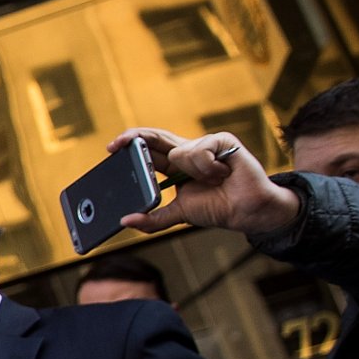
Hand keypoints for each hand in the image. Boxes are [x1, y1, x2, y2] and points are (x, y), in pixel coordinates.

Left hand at [107, 127, 301, 239]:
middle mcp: (187, 152)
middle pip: (156, 138)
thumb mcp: (178, 214)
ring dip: (191, 173)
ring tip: (212, 182)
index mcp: (175, 166)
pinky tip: (222, 174)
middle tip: (118, 144)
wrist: (246, 211)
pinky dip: (207, 167)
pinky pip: (199, 150)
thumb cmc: (217, 208)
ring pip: (178, 152)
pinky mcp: (222, 141)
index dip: (130, 145)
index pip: (148, 151)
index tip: (111, 149)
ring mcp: (205, 144)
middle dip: (135, 138)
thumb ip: (153, 219)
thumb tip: (126, 220)